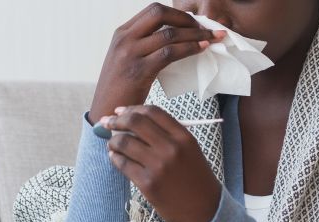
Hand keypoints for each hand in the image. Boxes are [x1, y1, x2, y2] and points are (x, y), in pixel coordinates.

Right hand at [89, 3, 226, 124]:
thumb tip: (173, 41)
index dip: (177, 14)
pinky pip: (169, 53)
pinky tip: (201, 49)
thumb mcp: (127, 61)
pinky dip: (189, 48)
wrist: (105, 113)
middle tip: (205, 28)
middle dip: (187, 19)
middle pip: (160, 14)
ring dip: (195, 34)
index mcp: (122, 33)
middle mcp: (124, 39)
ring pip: (169, 34)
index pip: (153, 11)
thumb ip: (144, 47)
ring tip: (212, 38)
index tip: (195, 23)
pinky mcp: (139, 70)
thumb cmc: (121, 90)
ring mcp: (130, 53)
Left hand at [101, 105, 221, 221]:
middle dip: (116, 120)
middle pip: (135, 122)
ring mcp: (158, 166)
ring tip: (112, 144)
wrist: (205, 211)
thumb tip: (135, 122)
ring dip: (113, 141)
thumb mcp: (190, 151)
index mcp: (184, 137)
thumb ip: (169, 135)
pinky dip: (115, 158)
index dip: (132, 109)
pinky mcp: (147, 184)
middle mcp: (171, 148)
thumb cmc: (196, 179)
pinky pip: (123, 164)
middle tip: (107, 122)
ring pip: (124, 142)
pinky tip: (115, 157)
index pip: (152, 112)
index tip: (120, 111)